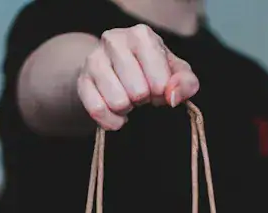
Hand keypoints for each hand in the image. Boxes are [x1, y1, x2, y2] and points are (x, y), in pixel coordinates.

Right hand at [78, 24, 199, 130]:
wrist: (115, 69)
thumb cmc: (151, 69)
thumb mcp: (176, 72)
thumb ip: (186, 83)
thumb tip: (172, 96)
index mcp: (141, 35)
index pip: (160, 81)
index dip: (162, 92)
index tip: (158, 87)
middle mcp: (114, 40)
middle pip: (138, 92)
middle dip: (143, 100)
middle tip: (141, 92)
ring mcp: (94, 60)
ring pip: (117, 102)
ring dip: (127, 108)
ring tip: (128, 97)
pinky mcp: (81, 81)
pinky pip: (98, 111)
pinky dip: (112, 121)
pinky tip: (117, 114)